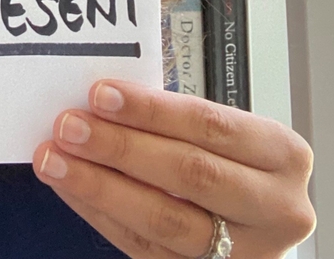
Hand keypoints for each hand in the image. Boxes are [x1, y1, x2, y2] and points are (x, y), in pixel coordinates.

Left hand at [33, 80, 314, 257]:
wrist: (255, 218)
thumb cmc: (233, 162)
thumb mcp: (228, 135)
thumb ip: (176, 120)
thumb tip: (101, 99)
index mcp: (281, 155)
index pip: (210, 125)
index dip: (152, 110)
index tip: (100, 94)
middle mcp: (274, 207)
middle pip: (189, 173)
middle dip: (121, 147)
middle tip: (69, 126)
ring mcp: (244, 252)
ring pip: (165, 219)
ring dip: (100, 186)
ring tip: (56, 160)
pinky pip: (144, 248)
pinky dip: (101, 214)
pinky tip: (71, 189)